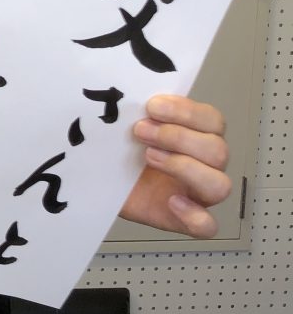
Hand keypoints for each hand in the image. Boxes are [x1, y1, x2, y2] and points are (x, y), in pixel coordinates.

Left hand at [120, 94, 229, 237]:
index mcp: (193, 135)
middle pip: (219, 150)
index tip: (152, 106)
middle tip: (140, 130)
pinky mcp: (182, 220)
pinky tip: (172, 201)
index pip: (212, 120)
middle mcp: (202, 164)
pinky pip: (206, 225)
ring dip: (184, 167)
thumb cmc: (112, 149)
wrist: (93, 180)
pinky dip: (195, 215)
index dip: (187, 112)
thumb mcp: (121, 125)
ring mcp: (195, 194)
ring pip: (220, 184)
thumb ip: (133, 108)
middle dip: (178, 137)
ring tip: (148, 157)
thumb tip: (127, 87)